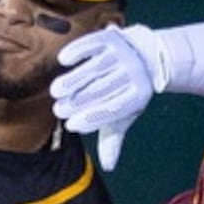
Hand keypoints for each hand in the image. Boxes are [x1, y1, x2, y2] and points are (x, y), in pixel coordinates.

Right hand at [50, 25, 167, 169]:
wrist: (146, 56)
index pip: (114, 109)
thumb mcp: (124, 114)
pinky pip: (93, 44)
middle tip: (59, 109)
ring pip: (95, 68)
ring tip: (57, 92)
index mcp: (139, 94)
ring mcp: (122, 53)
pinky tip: (64, 61)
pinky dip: (78, 51)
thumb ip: (114, 138)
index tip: (71, 125)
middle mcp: (133, 72)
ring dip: (72, 80)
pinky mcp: (111, 37)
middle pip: (102, 89)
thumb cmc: (127, 91)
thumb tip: (109, 166)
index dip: (91, 118)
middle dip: (77, 101)